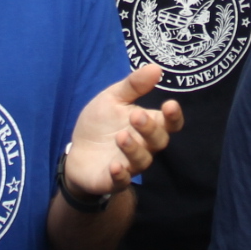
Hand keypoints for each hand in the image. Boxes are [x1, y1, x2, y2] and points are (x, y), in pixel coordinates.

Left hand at [61, 63, 183, 200]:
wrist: (76, 151)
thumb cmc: (100, 123)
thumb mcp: (113, 98)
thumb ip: (133, 85)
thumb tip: (156, 68)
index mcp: (147, 125)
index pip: (170, 123)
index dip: (174, 117)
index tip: (170, 105)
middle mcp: (144, 146)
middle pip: (159, 141)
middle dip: (150, 129)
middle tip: (136, 116)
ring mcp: (130, 164)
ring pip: (142, 161)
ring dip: (134, 149)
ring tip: (121, 136)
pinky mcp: (113, 180)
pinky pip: (122, 181)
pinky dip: (120, 175)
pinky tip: (115, 166)